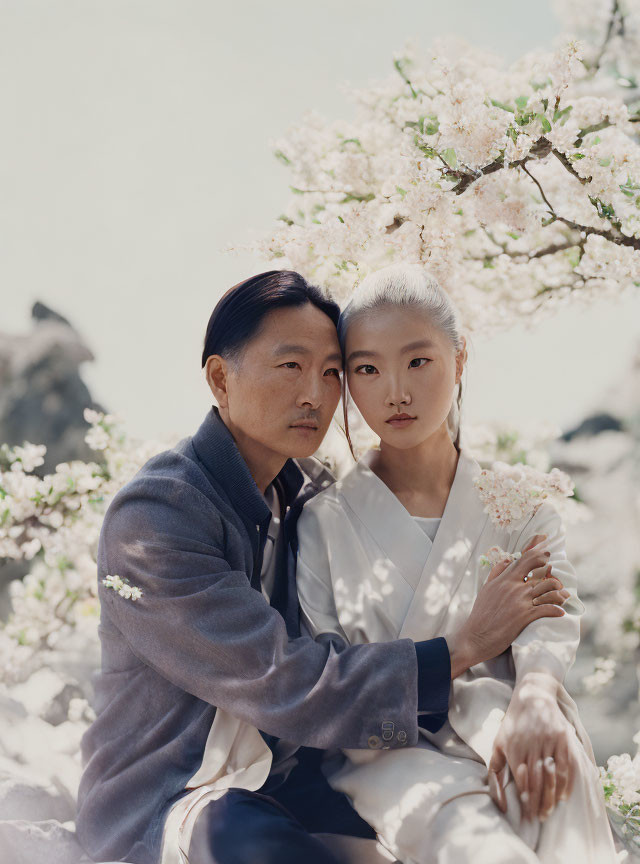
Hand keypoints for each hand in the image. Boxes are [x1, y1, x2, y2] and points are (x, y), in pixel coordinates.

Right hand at [447, 536, 568, 677]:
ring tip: (562, 597)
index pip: (524, 561)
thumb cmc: (480, 614)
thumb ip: (496, 573)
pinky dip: (556, 610)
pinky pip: (547, 609)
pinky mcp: (525, 616)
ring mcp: (521, 601)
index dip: (538, 555)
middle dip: (552, 573)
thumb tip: (505, 560)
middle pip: (540, 573)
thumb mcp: (486, 589)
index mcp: (505, 580)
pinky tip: (560, 612)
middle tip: (558, 578)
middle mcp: (514, 587)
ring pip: (547, 590)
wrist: (476, 636)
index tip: (546, 555)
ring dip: (558, 593)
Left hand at [487, 673, 575, 820]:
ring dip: (552, 797)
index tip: (527, 817)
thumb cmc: (513, 724)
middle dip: (539, 803)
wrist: (533, 695)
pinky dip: (566, 783)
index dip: (526, 801)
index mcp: (514, 747)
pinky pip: (566, 765)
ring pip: (552, 776)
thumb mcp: (498, 743)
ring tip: (549, 812)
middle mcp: (532, 745)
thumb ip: (495, 770)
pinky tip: (563, 797)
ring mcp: (548, 741)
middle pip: (538, 781)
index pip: (522, 781)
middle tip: (540, 819)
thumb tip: (498, 800)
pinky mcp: (562, 737)